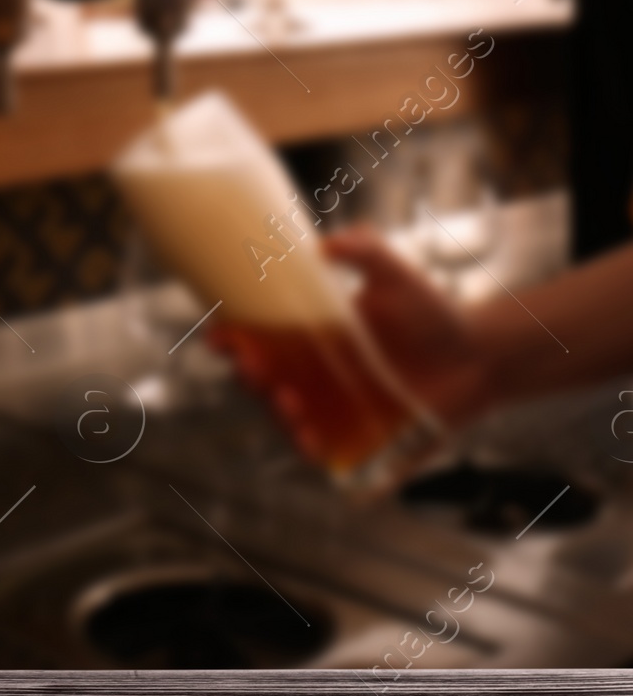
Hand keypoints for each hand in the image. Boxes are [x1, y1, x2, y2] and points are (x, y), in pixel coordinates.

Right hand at [211, 226, 495, 429]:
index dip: (230, 339)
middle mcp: (312, 375)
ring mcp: (332, 409)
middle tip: (253, 367)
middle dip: (247, 376)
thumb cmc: (432, 314)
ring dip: (275, 413)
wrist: (477, 356)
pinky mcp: (358, 439)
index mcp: (309, 336)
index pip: (256, 339)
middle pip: (261, 380)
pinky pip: (324, 451)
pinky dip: (310, 448)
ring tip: (286, 401)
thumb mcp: (395, 274)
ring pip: (284, 417)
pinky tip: (309, 439)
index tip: (219, 335)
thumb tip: (324, 243)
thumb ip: (363, 249)